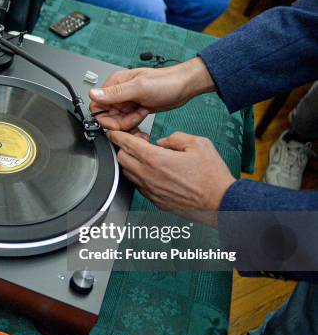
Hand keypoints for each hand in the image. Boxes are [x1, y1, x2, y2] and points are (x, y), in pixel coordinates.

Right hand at [89, 58, 214, 131]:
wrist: (184, 87)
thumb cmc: (166, 82)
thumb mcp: (139, 88)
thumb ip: (115, 93)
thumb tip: (93, 94)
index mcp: (115, 84)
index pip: (97, 105)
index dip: (105, 118)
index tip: (118, 121)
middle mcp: (118, 93)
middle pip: (106, 117)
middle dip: (120, 122)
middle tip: (134, 117)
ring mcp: (126, 103)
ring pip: (117, 122)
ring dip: (129, 124)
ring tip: (142, 115)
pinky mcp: (134, 110)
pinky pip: (127, 123)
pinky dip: (133, 126)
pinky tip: (142, 120)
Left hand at [110, 130, 235, 225]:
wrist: (220, 202)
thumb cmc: (212, 176)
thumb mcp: (198, 144)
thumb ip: (175, 138)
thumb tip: (163, 141)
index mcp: (156, 159)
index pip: (126, 144)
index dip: (118, 135)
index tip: (115, 132)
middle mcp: (148, 176)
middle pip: (121, 158)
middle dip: (124, 147)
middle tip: (138, 142)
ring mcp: (150, 190)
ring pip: (128, 173)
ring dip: (132, 162)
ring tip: (148, 157)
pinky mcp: (155, 200)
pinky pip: (139, 185)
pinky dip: (140, 176)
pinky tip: (154, 171)